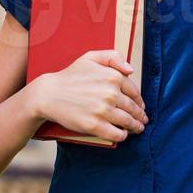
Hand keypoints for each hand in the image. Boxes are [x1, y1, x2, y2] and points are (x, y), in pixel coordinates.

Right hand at [28, 49, 148, 143]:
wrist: (49, 94)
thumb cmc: (71, 76)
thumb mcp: (91, 57)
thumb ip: (113, 56)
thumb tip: (131, 70)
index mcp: (112, 76)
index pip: (134, 91)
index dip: (139, 100)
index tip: (141, 106)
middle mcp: (110, 93)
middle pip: (133, 108)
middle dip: (140, 115)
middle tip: (142, 120)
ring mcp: (103, 111)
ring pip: (128, 122)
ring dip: (135, 126)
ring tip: (138, 128)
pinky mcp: (95, 126)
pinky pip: (117, 134)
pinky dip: (123, 135)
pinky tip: (123, 134)